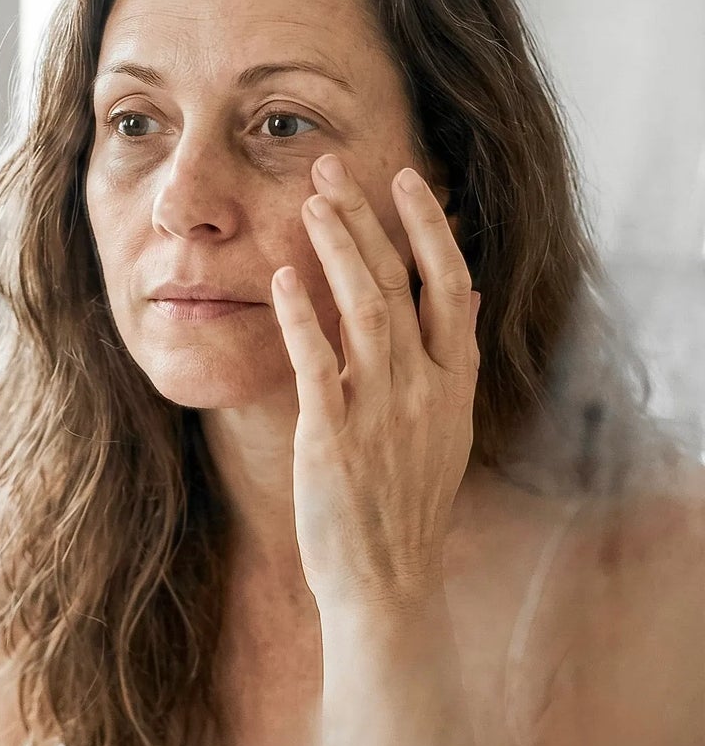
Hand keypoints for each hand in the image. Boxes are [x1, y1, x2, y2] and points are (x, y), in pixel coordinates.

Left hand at [272, 153, 482, 615]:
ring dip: (336, 249)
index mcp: (454, 381)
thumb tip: (466, 298)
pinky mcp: (334, 434)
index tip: (405, 178)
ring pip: (365, 309)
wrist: (385, 579)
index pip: (452, 283)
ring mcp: (381, 409)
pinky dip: (299, 314)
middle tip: (333, 167)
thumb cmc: (405, 499)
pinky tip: (279, 277)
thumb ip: (453, 358)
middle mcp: (425, 387)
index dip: (429, 227)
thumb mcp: (447, 426)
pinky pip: (317, 361)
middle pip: (401, 282)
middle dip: (367, 219)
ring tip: (309, 202)